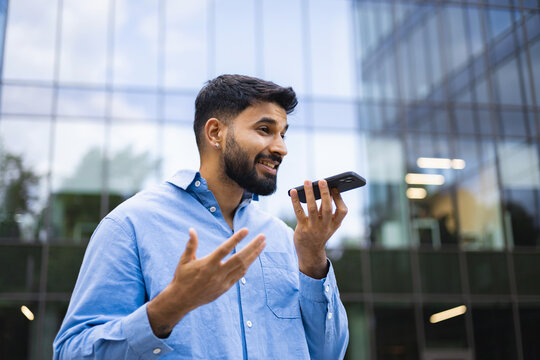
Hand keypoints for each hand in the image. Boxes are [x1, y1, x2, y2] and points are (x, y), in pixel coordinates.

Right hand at [147, 228, 265, 337]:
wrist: (182, 300)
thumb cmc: (182, 277)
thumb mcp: (184, 260)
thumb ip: (191, 244)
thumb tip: (192, 229)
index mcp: (207, 264)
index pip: (225, 249)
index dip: (236, 239)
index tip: (247, 230)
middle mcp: (217, 273)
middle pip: (240, 258)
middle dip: (253, 247)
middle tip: (263, 237)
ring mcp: (223, 281)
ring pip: (243, 267)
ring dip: (254, 255)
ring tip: (262, 245)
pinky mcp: (225, 288)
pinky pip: (239, 275)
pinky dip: (247, 266)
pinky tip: (252, 258)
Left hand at [290, 180, 347, 278]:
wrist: (310, 252)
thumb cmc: (319, 232)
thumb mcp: (327, 223)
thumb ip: (326, 209)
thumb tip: (324, 190)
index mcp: (335, 224)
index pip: (342, 211)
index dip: (339, 199)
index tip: (335, 188)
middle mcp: (326, 226)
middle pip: (327, 208)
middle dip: (325, 193)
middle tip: (322, 180)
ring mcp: (314, 228)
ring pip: (312, 208)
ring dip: (309, 193)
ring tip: (307, 181)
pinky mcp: (302, 228)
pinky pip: (299, 212)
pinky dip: (295, 201)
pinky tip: (293, 191)